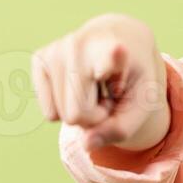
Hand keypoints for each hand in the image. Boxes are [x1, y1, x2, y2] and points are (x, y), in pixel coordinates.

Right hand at [31, 13, 167, 152]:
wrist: (121, 38)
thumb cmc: (135, 75)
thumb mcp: (143, 104)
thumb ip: (121, 129)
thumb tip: (86, 143)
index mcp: (117, 50)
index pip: (110, 57)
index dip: (113, 57)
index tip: (118, 49)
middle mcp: (81, 44)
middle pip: (77, 115)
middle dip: (95, 115)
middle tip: (109, 92)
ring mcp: (56, 49)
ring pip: (60, 115)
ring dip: (81, 110)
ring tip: (97, 85)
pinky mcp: (39, 57)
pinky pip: (49, 112)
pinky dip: (65, 107)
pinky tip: (79, 84)